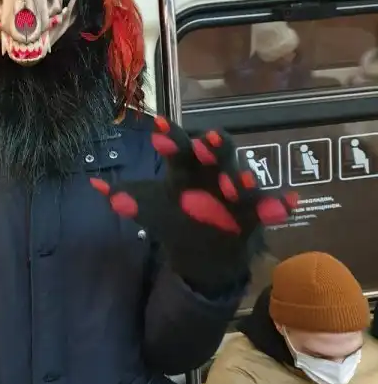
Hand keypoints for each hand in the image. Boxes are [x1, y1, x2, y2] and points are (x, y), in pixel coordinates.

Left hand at [91, 117, 296, 295]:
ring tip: (243, 181)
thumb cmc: (177, 220)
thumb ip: (127, 199)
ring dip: (243, 178)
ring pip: (242, 179)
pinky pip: (267, 208)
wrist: (203, 254)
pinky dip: (278, 205)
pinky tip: (287, 204)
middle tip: (207, 142)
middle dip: (213, 148)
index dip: (171, 140)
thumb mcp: (151, 211)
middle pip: (216, 154)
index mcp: (186, 169)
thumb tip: (95, 184)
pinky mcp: (254, 213)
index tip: (158, 129)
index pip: (178, 148)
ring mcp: (235, 192)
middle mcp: (212, 174)